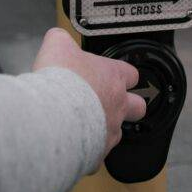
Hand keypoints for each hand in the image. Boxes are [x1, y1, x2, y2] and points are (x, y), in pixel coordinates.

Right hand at [33, 28, 145, 156]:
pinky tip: (71, 143)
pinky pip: (96, 154)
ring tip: (84, 125)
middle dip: (129, 106)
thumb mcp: (57, 46)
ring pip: (117, 132)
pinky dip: (85, 150)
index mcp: (113, 77)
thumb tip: (57, 37)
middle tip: (109, 103)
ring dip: (104, 128)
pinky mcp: (96, 154)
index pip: (131, 73)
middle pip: (138, 107)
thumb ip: (61, 39)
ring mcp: (110, 131)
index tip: (115, 75)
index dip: (123, 74)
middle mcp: (117, 105)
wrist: (53, 117)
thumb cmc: (61, 81)